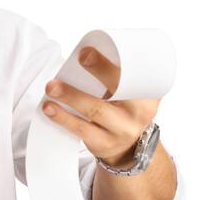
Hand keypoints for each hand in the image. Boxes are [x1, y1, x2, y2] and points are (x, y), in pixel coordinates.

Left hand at [41, 46, 158, 168]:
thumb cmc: (123, 110)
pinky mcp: (104, 143)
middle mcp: (140, 112)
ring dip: (70, 96)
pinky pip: (81, 129)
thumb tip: (85, 55)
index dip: (111, 63)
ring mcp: (122, 130)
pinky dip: (62, 117)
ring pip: (95, 110)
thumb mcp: (129, 94)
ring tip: (51, 87)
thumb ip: (116, 77)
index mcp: (149, 94)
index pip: (135, 75)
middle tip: (79, 58)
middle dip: (98, 71)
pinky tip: (49, 108)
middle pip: (117, 89)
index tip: (87, 52)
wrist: (128, 147)